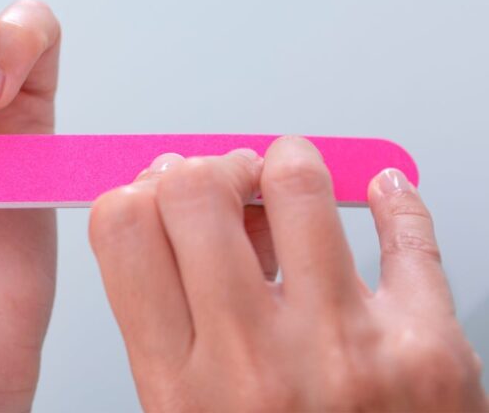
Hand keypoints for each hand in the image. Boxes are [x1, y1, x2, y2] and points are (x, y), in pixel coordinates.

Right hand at [90, 136, 486, 411]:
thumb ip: (173, 322)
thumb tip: (187, 209)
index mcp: (177, 386)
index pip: (123, 229)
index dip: (140, 190)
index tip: (163, 193)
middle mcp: (252, 365)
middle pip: (195, 190)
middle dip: (212, 167)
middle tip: (233, 179)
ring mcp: (341, 353)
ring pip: (297, 185)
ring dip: (292, 161)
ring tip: (293, 175)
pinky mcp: (424, 351)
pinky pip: (407, 231)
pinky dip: (394, 199)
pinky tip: (382, 196)